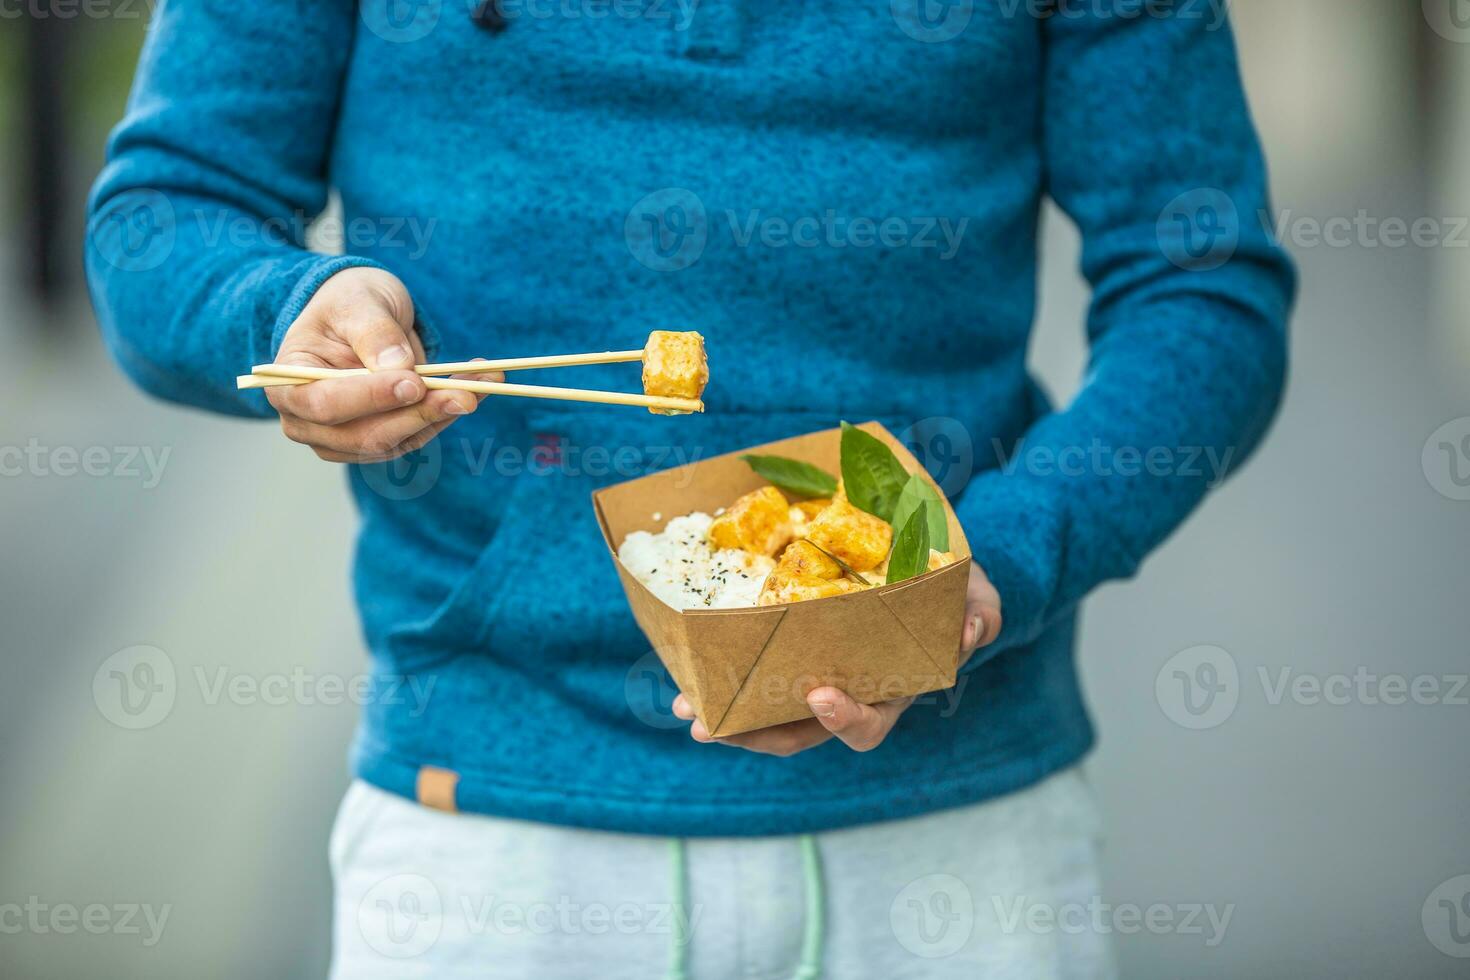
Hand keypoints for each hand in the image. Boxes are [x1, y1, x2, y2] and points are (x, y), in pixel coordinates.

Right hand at [267, 267, 498, 461]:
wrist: (361, 314)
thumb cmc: (348, 303)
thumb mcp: (358, 302)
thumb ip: (373, 333)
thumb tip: (399, 368)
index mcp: (289, 383)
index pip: (325, 404)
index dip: (370, 398)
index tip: (413, 383)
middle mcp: (311, 422)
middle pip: (366, 434)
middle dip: (420, 414)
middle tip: (466, 393)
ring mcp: (345, 438)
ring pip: (399, 440)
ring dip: (444, 414)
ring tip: (484, 382)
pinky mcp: (382, 439)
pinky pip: (418, 434)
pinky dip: (450, 412)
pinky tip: (480, 387)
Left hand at [672, 560, 1002, 755]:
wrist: (919, 565)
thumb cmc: (949, 588)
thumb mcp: (974, 594)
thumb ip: (980, 613)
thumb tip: (970, 631)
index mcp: (890, 691)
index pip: (866, 723)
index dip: (843, 718)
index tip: (818, 693)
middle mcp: (846, 695)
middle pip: (797, 733)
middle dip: (752, 734)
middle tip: (709, 724)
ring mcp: (812, 675)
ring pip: (763, 713)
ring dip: (723, 714)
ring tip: (684, 703)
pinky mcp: (785, 651)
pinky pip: (750, 673)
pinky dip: (720, 673)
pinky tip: (688, 664)